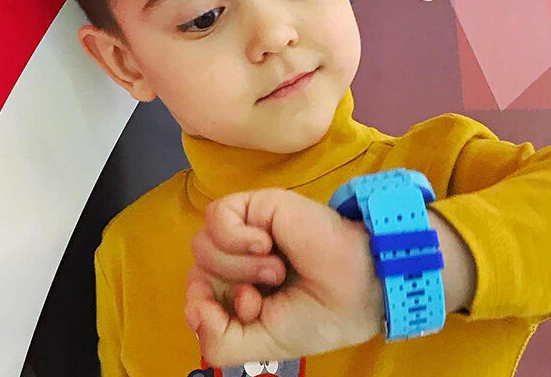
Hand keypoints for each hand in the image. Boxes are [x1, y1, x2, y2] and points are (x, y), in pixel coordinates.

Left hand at [185, 188, 384, 365]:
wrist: (357, 289)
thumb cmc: (318, 317)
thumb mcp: (261, 345)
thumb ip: (216, 340)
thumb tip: (193, 306)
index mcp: (241, 290)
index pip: (196, 294)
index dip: (206, 308)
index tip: (245, 311)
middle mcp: (240, 260)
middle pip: (196, 271)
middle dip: (223, 292)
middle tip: (261, 296)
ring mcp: (247, 230)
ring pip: (202, 246)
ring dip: (238, 267)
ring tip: (277, 270)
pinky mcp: (257, 205)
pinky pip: (217, 217)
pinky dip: (236, 238)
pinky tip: (268, 244)